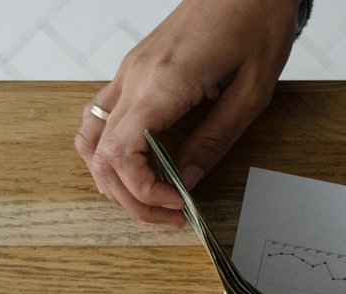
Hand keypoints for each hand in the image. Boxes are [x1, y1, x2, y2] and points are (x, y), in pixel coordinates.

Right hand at [75, 0, 296, 224]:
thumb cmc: (255, 24)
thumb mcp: (251, 93)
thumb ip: (215, 140)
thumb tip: (187, 181)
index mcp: (160, 83)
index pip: (120, 153)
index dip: (142, 191)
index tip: (177, 204)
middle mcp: (133, 77)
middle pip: (100, 153)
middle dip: (129, 196)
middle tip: (168, 216)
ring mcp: (129, 72)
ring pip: (91, 135)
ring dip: (112, 175)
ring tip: (150, 197)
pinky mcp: (135, 70)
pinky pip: (103, 115)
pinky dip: (112, 149)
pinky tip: (143, 165)